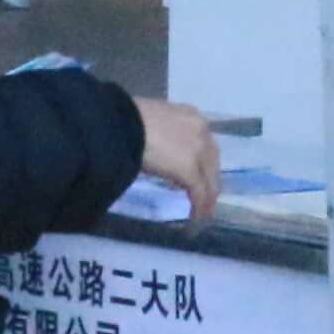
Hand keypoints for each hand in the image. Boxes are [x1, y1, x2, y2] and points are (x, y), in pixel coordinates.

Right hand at [129, 98, 225, 220]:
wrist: (121, 124)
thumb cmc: (126, 120)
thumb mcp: (150, 122)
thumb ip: (162, 136)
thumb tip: (157, 152)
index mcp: (190, 116)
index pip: (204, 143)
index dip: (202, 162)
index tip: (198, 175)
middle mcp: (201, 132)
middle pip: (212, 162)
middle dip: (209, 181)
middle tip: (204, 196)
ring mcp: (198, 151)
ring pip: (209, 179)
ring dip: (206, 196)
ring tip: (202, 211)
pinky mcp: (190, 170)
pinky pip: (199, 192)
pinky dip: (199, 206)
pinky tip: (195, 217)